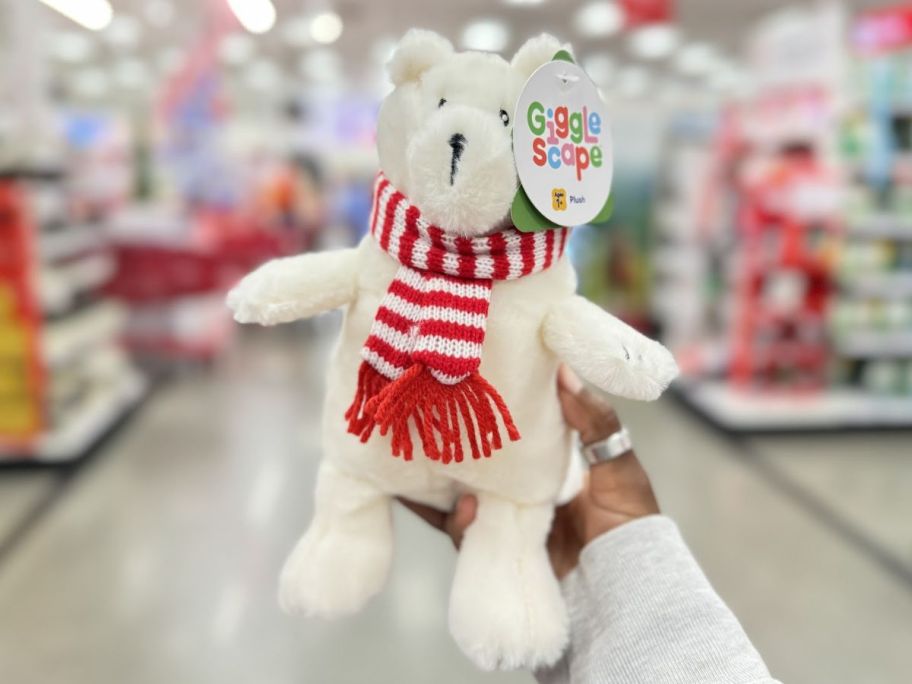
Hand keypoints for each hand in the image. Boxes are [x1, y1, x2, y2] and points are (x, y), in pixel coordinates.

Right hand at [398, 365, 659, 578]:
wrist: (630, 594)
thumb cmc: (631, 526)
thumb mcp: (618, 464)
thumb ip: (593, 421)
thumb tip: (564, 370)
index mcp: (545, 468)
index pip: (507, 435)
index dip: (484, 416)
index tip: (460, 391)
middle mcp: (519, 495)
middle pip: (473, 467)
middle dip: (445, 450)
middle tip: (419, 425)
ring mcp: (505, 526)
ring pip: (459, 500)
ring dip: (440, 485)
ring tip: (427, 463)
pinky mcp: (496, 557)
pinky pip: (465, 538)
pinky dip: (457, 523)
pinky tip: (462, 508)